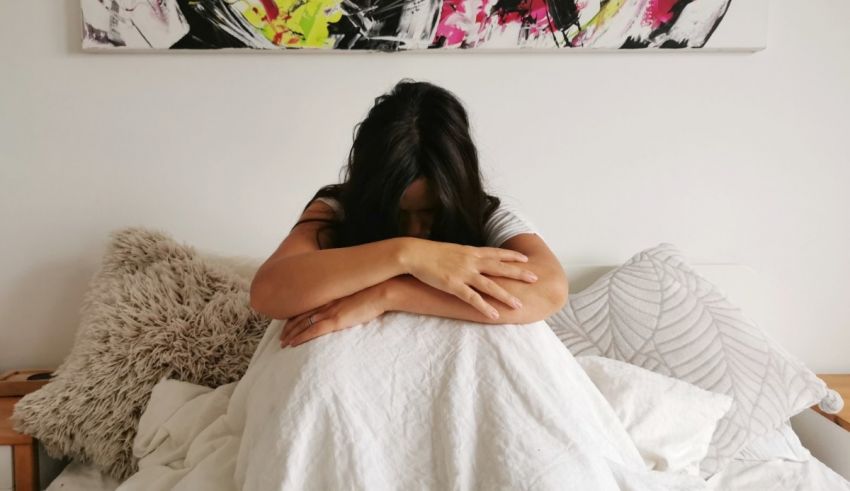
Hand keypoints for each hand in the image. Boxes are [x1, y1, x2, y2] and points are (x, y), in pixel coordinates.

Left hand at [280, 284, 387, 347]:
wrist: (381, 291)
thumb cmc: (372, 292)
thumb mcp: (355, 294)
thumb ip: (346, 300)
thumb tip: (346, 306)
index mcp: (329, 296)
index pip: (306, 307)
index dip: (295, 316)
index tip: (287, 324)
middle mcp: (325, 303)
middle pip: (300, 315)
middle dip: (289, 327)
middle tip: (280, 336)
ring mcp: (329, 311)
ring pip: (302, 324)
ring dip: (291, 334)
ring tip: (283, 343)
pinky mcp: (335, 320)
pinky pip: (313, 330)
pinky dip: (300, 337)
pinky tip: (292, 343)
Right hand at [399, 238, 537, 319]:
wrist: (414, 253)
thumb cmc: (430, 252)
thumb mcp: (452, 250)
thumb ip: (464, 255)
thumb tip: (472, 259)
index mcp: (471, 251)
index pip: (496, 253)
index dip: (512, 256)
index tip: (525, 259)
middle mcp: (471, 261)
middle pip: (500, 268)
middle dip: (518, 273)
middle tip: (535, 278)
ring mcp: (463, 273)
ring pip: (490, 286)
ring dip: (506, 296)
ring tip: (519, 305)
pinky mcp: (454, 285)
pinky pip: (472, 298)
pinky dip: (484, 307)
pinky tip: (494, 314)